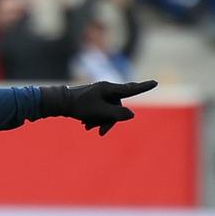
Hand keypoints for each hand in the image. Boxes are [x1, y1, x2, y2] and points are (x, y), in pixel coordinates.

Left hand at [40, 80, 157, 135]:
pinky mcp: (93, 100)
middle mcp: (106, 90)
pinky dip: (95, 119)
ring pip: (108, 111)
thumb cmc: (78, 106)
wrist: (59, 103)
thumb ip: (116, 114)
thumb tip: (131, 115)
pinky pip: (100, 111)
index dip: (143, 87)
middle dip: (109, 121)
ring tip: (87, 127)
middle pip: (118, 107)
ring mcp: (99, 94)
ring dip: (100, 121)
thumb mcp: (98, 112)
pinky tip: (85, 125)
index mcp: (109, 89)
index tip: (155, 82)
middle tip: (100, 133)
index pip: (130, 89)